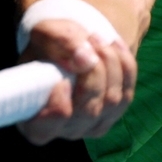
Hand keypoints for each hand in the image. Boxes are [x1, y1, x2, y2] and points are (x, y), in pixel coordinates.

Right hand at [15, 18, 135, 143]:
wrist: (70, 43)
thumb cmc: (49, 43)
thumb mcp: (47, 33)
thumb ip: (61, 43)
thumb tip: (86, 59)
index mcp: (34, 119)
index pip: (44, 128)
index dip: (56, 106)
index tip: (62, 80)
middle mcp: (64, 129)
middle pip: (88, 111)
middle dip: (93, 72)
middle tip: (88, 41)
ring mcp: (92, 124)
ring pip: (112, 100)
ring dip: (109, 62)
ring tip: (96, 38)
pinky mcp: (114, 113)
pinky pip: (127, 92)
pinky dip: (123, 65)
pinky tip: (111, 46)